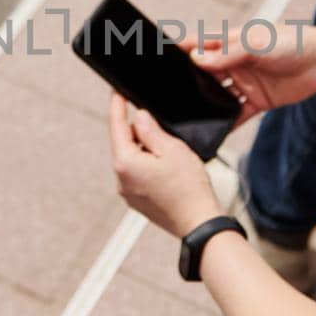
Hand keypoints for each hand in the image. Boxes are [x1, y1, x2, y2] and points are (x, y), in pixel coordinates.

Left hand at [107, 92, 218, 238]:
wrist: (199, 222)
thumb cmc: (189, 189)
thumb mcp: (172, 149)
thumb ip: (151, 130)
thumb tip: (139, 117)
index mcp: (126, 163)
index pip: (117, 127)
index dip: (117, 106)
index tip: (116, 93)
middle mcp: (121, 179)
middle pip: (124, 143)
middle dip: (139, 132)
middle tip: (161, 129)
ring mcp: (128, 192)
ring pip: (132, 159)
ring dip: (146, 150)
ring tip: (171, 155)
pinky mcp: (137, 200)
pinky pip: (138, 174)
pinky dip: (148, 166)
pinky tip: (168, 169)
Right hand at [180, 24, 315, 127]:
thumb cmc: (291, 42)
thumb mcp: (256, 45)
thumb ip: (226, 55)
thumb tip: (196, 61)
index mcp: (229, 43)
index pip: (197, 46)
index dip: (178, 51)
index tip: (158, 60)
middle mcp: (233, 63)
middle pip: (203, 75)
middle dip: (188, 84)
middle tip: (171, 96)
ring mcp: (244, 83)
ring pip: (217, 97)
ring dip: (205, 106)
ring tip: (188, 117)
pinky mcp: (256, 101)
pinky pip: (236, 115)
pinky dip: (225, 124)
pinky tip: (213, 133)